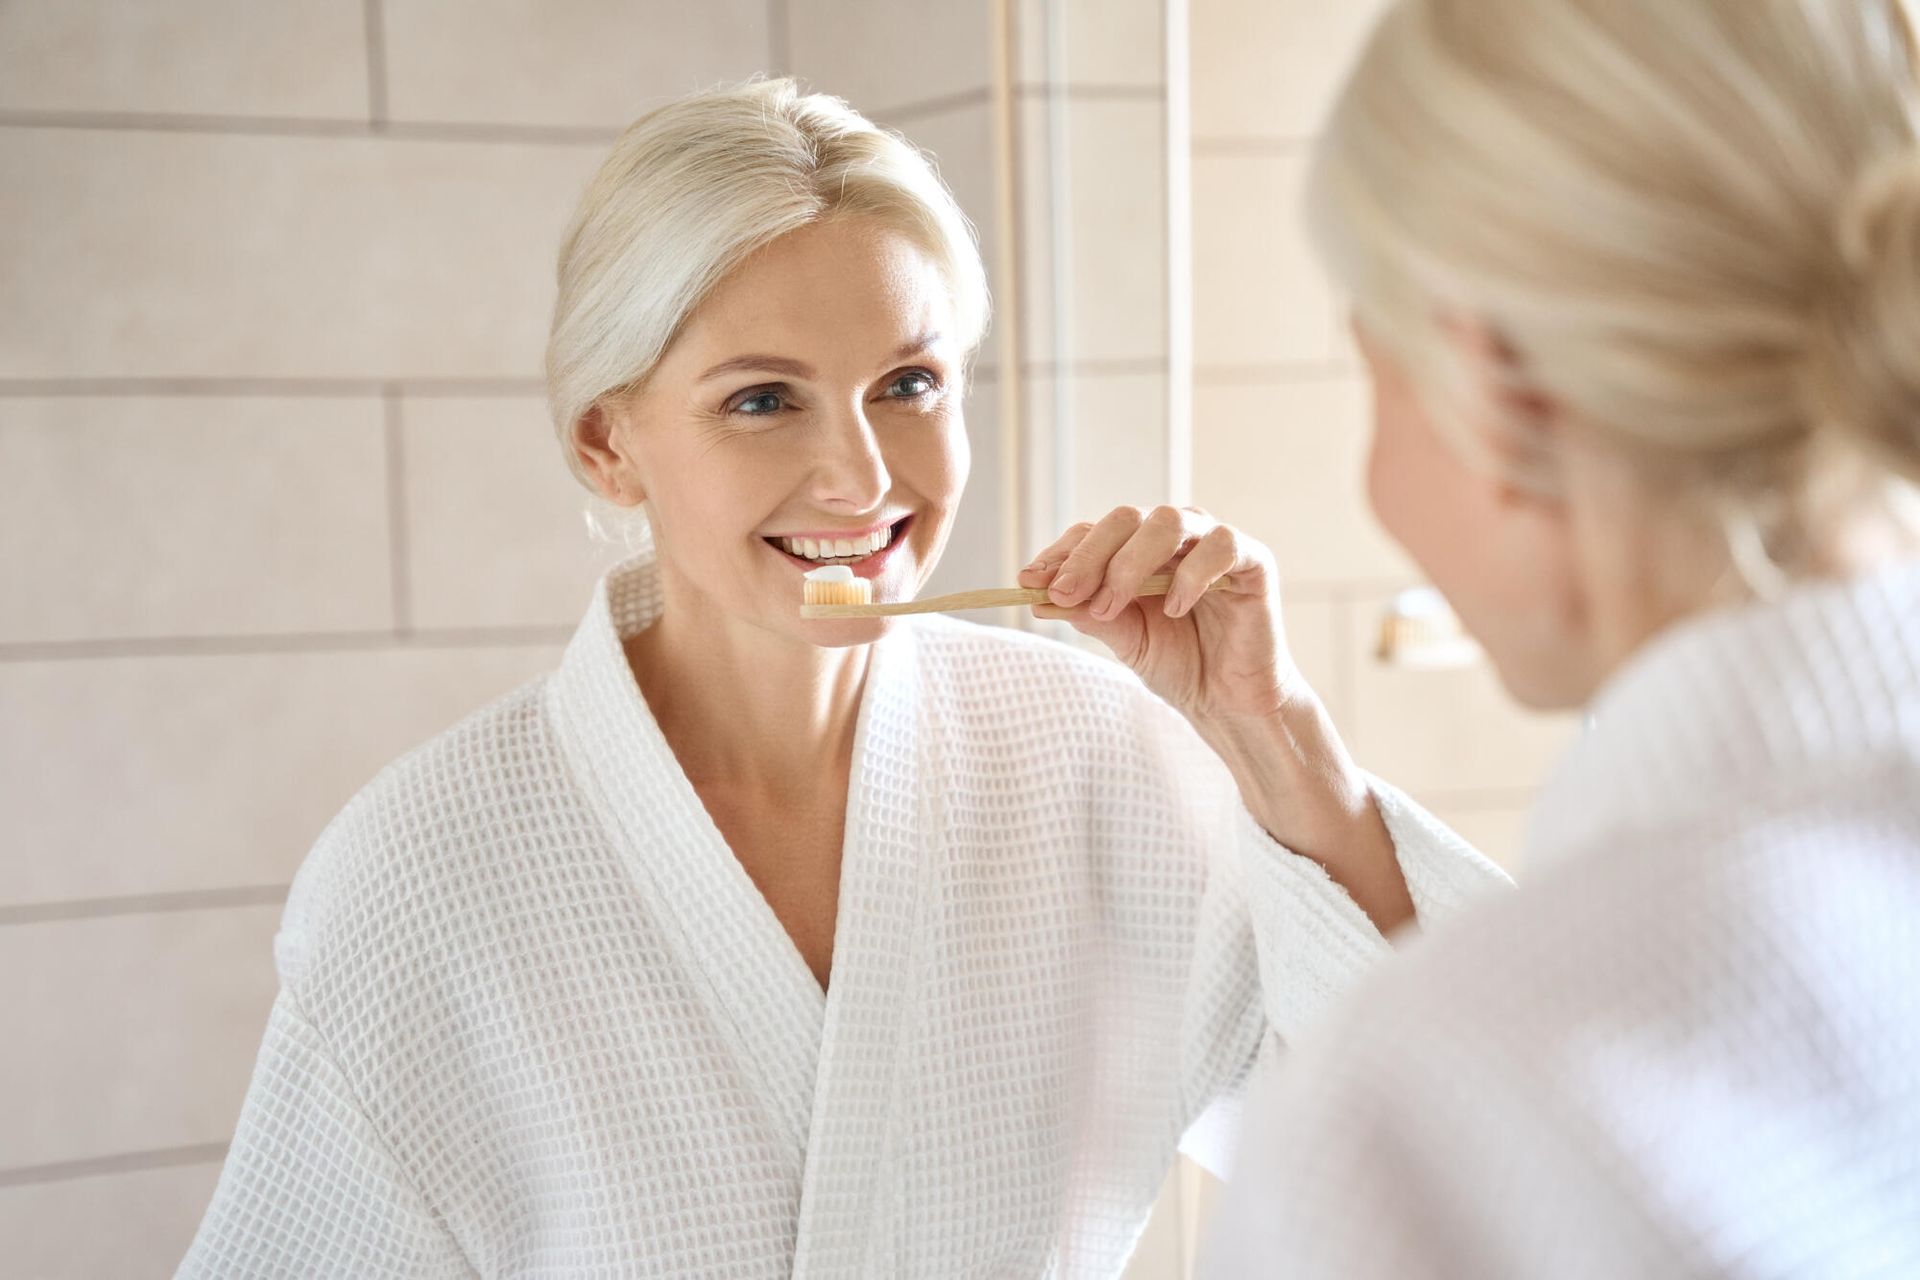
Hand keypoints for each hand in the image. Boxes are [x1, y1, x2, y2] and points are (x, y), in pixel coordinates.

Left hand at [1024, 505, 1413, 933]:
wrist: (1230, 704)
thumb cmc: (1181, 666)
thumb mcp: (1125, 640)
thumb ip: (1091, 614)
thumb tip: (1040, 597)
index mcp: (1141, 549)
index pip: (1096, 532)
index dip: (1062, 553)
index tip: (1029, 581)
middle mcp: (1176, 537)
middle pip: (1125, 518)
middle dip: (1089, 556)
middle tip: (1065, 594)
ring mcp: (1215, 544)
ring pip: (1168, 522)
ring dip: (1130, 563)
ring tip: (1112, 607)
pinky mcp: (1253, 561)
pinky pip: (1221, 546)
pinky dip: (1191, 573)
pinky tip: (1174, 608)